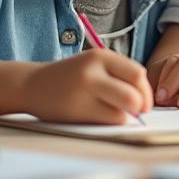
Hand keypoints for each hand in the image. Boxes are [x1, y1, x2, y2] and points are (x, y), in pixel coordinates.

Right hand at [23, 49, 152, 124]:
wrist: (32, 85)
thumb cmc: (71, 77)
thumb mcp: (94, 65)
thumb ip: (119, 75)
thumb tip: (145, 100)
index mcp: (100, 56)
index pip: (137, 74)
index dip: (145, 91)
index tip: (143, 100)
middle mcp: (93, 72)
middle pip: (134, 94)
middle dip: (140, 106)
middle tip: (137, 111)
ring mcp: (83, 92)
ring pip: (122, 112)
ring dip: (124, 116)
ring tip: (113, 111)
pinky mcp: (76, 111)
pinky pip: (107, 121)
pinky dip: (110, 122)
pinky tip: (99, 116)